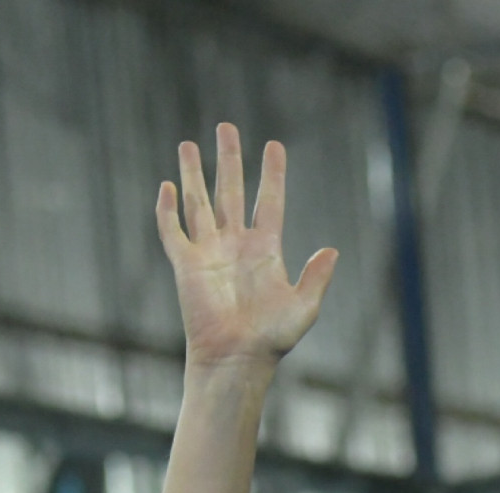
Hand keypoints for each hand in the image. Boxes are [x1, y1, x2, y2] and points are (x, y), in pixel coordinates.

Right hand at [156, 123, 337, 370]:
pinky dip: (168, 210)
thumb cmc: (272, 338)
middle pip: (231, 191)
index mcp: (266, 250)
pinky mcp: (186, 265)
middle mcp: (236, 245)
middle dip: (229, 159)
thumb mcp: (304, 307)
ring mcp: (209, 252)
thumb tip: (332, 250)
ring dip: (194, 173)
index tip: (275, 146)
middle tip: (226, 127)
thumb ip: (317, 277)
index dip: (272, 173)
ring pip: (199, 202)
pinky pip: (173, 231)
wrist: (237, 358)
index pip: (270, 201)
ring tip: (189, 143)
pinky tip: (167, 186)